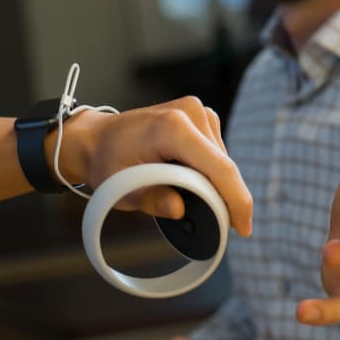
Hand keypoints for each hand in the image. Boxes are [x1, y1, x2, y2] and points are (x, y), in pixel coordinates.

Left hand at [67, 97, 253, 236]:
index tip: (243, 228)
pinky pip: (215, 153)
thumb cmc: (107, 162)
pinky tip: (186, 178)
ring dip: (212, 184)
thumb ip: (152, 200)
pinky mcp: (200, 116)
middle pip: (223, 166)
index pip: (220, 168)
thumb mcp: (122, 189)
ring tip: (180, 191)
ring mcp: (198, 110)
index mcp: (173, 127)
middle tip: (205, 221)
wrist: (96, 139)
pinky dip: (207, 172)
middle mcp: (191, 113)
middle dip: (222, 197)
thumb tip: (178, 209)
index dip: (237, 200)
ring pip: (222, 161)